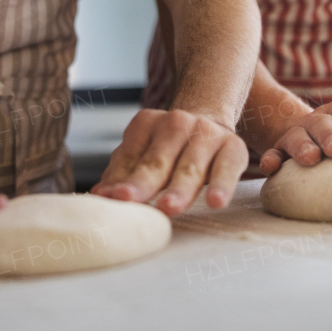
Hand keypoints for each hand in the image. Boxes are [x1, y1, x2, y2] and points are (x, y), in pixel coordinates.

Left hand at [90, 109, 247, 215]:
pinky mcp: (233, 147)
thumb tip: (98, 196)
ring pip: (191, 166)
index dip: (120, 178)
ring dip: (179, 188)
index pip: (131, 155)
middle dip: (144, 183)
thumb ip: (120, 174)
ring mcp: (207, 133)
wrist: (210, 122)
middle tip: (128, 200)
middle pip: (158, 160)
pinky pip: (227, 168)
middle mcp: (177, 123)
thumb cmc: (167, 148)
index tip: (112, 197)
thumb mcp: (142, 153)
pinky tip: (216, 202)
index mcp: (147, 123)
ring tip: (169, 208)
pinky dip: (222, 185)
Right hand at [259, 100, 331, 175]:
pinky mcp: (279, 152)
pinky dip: (270, 160)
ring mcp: (296, 136)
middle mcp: (317, 122)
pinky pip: (273, 155)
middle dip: (330, 135)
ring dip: (303, 147)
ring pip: (296, 139)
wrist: (310, 137)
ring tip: (311, 158)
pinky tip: (270, 169)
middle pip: (321, 125)